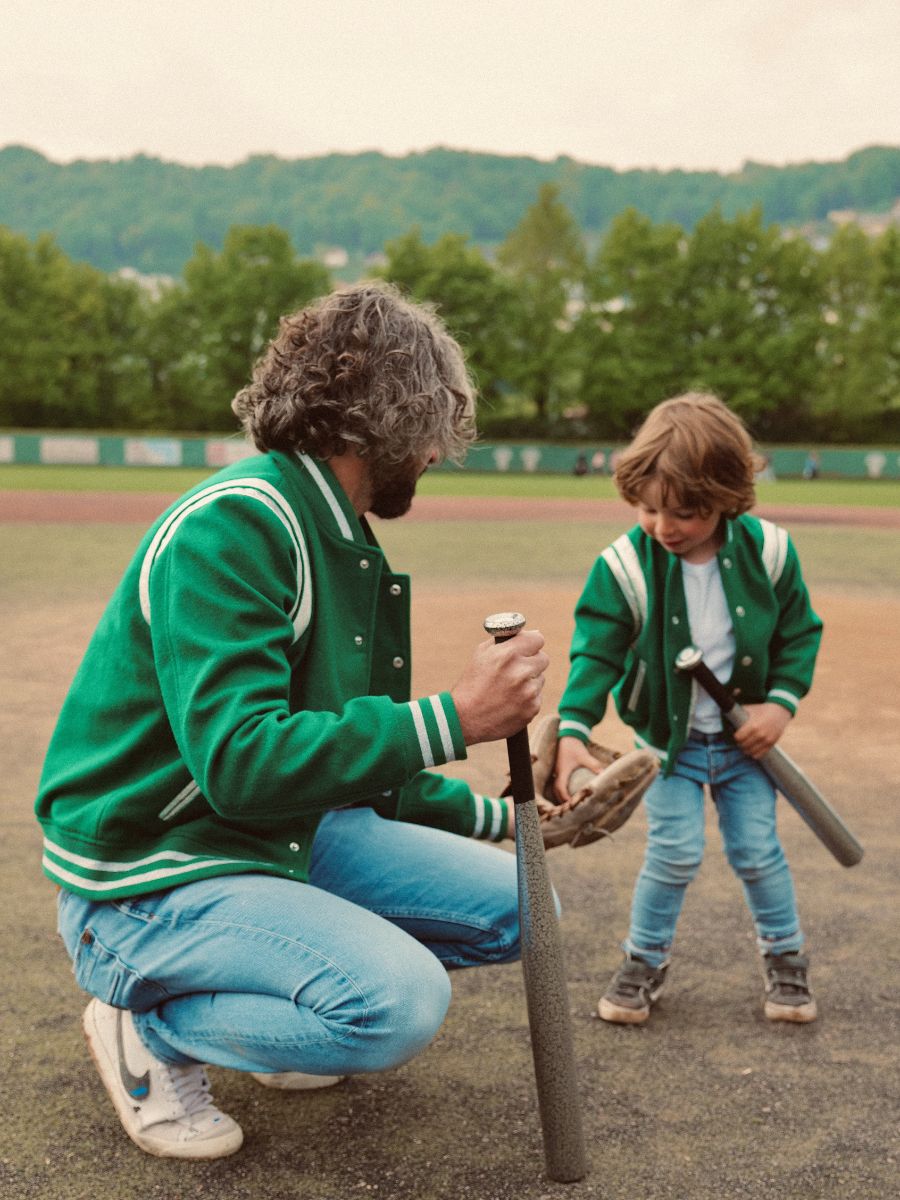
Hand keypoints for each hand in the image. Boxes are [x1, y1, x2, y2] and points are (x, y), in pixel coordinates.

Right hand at [451, 630, 548, 744]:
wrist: (464, 718)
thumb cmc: (472, 683)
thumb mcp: (481, 654)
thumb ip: (506, 640)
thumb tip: (530, 633)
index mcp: (507, 654)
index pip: (538, 639)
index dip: (531, 643)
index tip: (527, 647)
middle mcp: (521, 671)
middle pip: (543, 658)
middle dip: (532, 662)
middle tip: (517, 669)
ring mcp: (528, 692)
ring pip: (540, 678)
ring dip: (529, 681)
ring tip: (508, 689)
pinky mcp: (532, 708)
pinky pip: (537, 696)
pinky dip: (528, 698)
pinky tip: (511, 701)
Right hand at [552, 735, 606, 805]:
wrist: (566, 736)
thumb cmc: (575, 747)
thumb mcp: (585, 756)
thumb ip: (594, 765)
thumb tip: (604, 774)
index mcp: (562, 771)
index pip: (560, 788)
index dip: (565, 797)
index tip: (571, 804)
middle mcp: (557, 772)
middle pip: (556, 790)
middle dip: (562, 800)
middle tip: (571, 807)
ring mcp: (556, 771)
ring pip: (555, 787)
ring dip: (561, 795)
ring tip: (570, 803)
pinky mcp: (558, 769)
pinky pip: (558, 782)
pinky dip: (562, 789)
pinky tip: (570, 792)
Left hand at [732, 702, 791, 758]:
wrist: (780, 711)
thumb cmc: (763, 710)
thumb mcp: (750, 709)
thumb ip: (739, 713)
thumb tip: (727, 714)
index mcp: (753, 726)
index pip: (738, 738)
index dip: (736, 737)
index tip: (736, 735)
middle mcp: (760, 735)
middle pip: (743, 745)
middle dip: (740, 743)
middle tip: (740, 741)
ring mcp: (766, 740)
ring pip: (751, 752)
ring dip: (746, 750)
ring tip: (745, 746)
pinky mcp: (772, 744)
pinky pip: (760, 754)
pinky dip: (754, 754)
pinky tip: (752, 750)